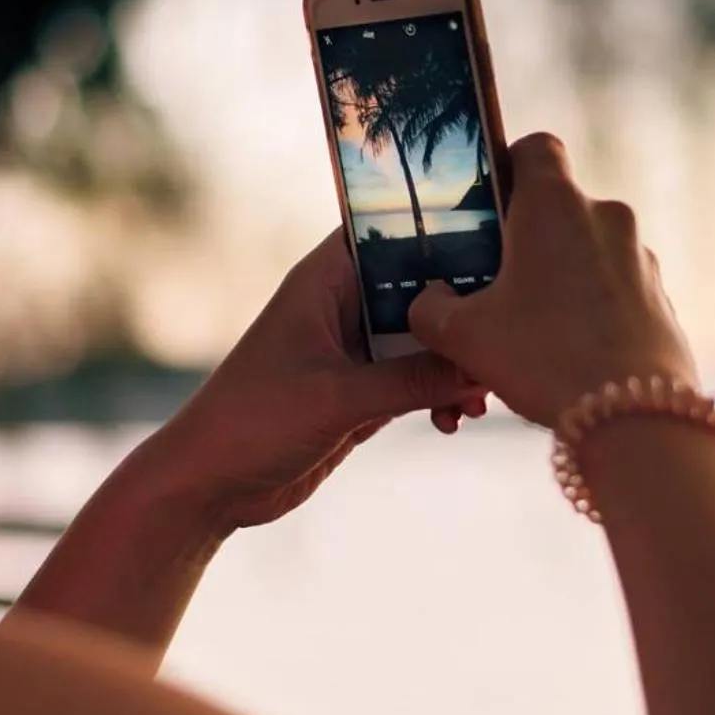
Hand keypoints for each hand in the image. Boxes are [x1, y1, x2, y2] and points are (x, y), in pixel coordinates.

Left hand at [128, 232, 486, 532]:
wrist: (209, 487)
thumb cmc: (253, 422)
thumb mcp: (339, 398)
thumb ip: (412, 380)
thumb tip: (482, 365)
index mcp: (326, 280)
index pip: (394, 230)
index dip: (446, 228)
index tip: (503, 241)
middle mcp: (343, 305)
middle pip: (422, 287)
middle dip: (463, 313)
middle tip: (505, 337)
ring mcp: (355, 350)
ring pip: (427, 340)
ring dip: (457, 364)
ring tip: (481, 397)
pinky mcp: (362, 393)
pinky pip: (419, 382)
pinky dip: (441, 396)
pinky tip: (453, 420)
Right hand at [407, 133, 695, 427]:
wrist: (634, 419)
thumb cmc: (544, 359)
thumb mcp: (463, 336)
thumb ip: (431, 310)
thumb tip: (429, 302)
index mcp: (556, 204)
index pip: (535, 148)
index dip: (506, 165)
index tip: (485, 205)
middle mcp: (606, 218)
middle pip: (557, 210)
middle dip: (523, 243)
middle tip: (491, 286)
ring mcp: (640, 260)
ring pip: (586, 256)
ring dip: (556, 283)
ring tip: (525, 335)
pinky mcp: (660, 301)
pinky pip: (613, 293)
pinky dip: (588, 314)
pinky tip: (564, 358)